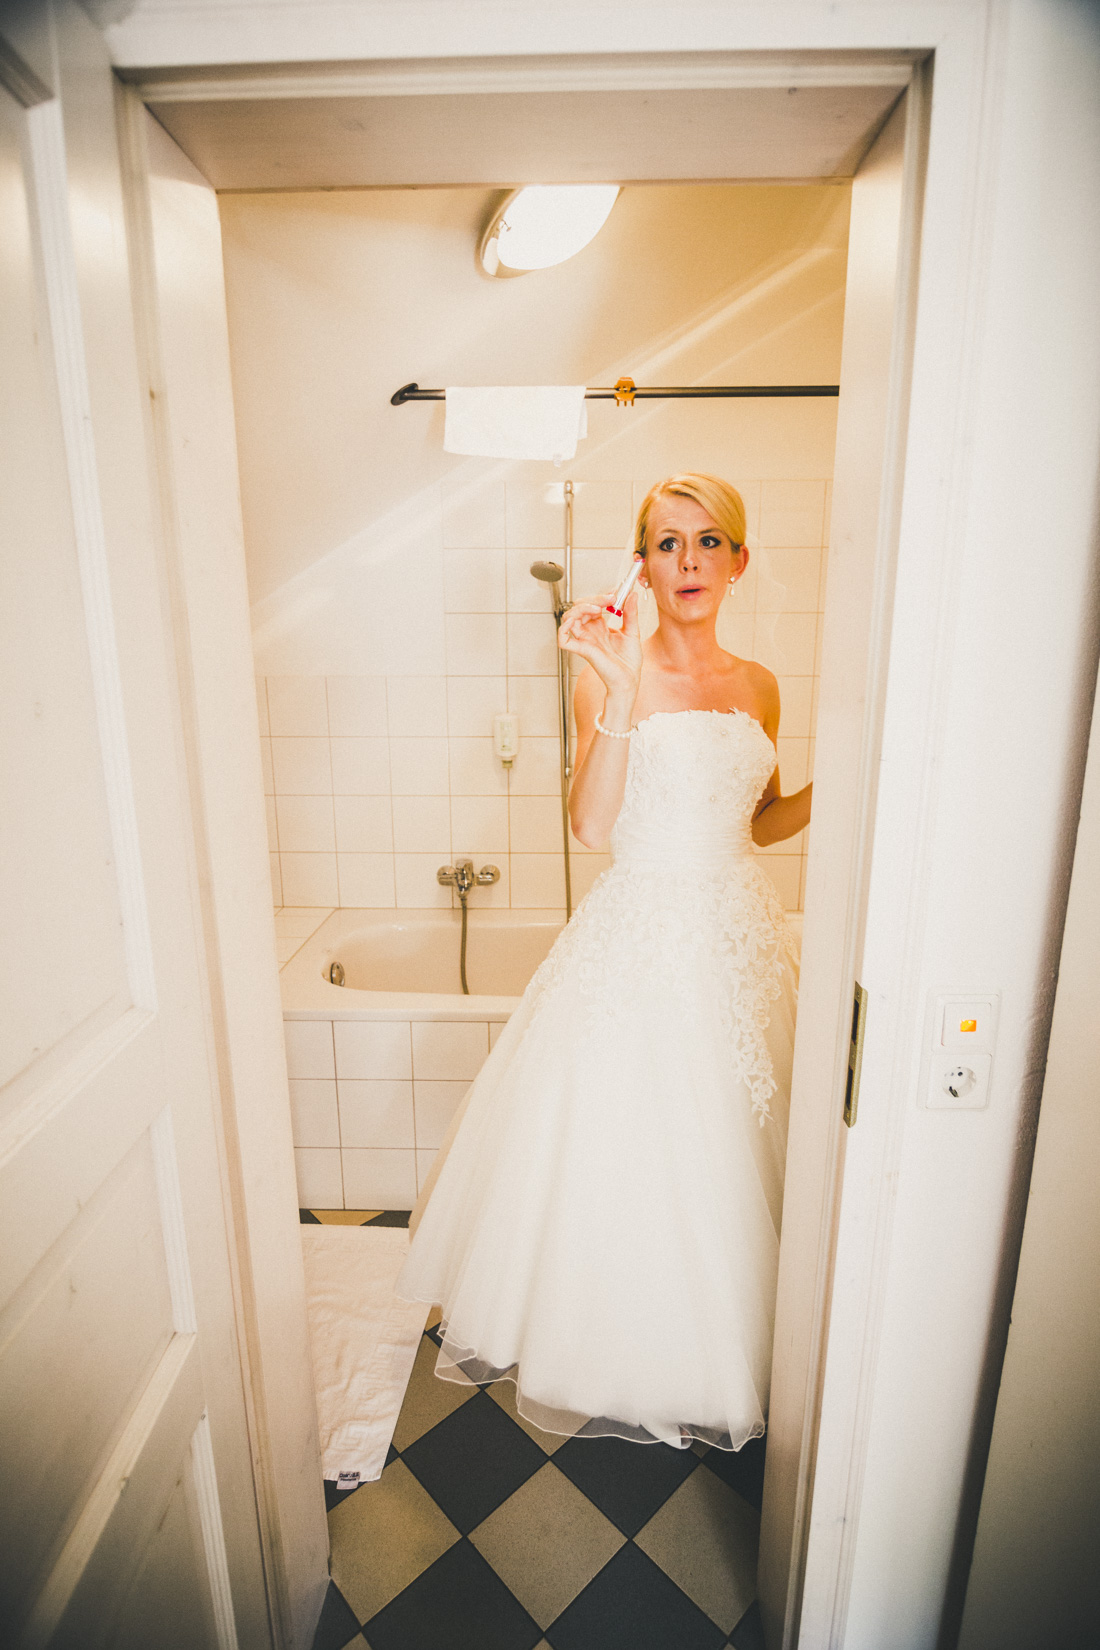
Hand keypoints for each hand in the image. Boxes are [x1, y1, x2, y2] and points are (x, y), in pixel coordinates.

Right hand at [557, 584, 642, 699]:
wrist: (629, 680)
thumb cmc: (629, 661)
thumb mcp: (632, 631)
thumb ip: (631, 613)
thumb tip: (633, 595)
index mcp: (600, 627)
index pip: (592, 605)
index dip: (601, 596)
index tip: (615, 591)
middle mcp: (590, 632)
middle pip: (579, 607)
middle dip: (593, 599)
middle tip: (610, 598)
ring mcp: (584, 640)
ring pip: (569, 617)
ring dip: (581, 608)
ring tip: (598, 608)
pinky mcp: (581, 650)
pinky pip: (563, 639)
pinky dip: (564, 628)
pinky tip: (576, 621)